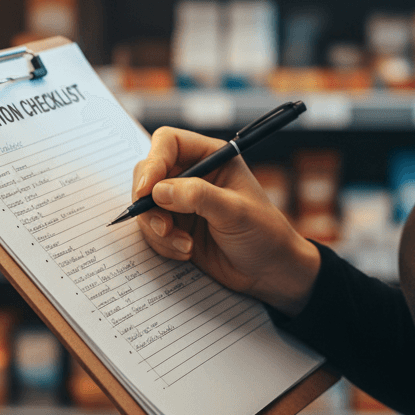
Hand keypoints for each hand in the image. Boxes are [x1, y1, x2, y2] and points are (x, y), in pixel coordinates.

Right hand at [131, 126, 320, 314]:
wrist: (269, 271)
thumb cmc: (263, 233)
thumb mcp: (235, 212)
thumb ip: (198, 197)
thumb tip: (158, 190)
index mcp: (211, 156)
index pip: (168, 143)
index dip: (153, 162)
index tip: (145, 191)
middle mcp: (193, 174)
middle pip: (148, 173)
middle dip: (149, 203)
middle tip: (164, 227)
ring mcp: (181, 201)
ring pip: (145, 205)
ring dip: (157, 229)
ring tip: (185, 246)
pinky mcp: (176, 226)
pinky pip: (151, 230)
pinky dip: (162, 243)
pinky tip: (186, 252)